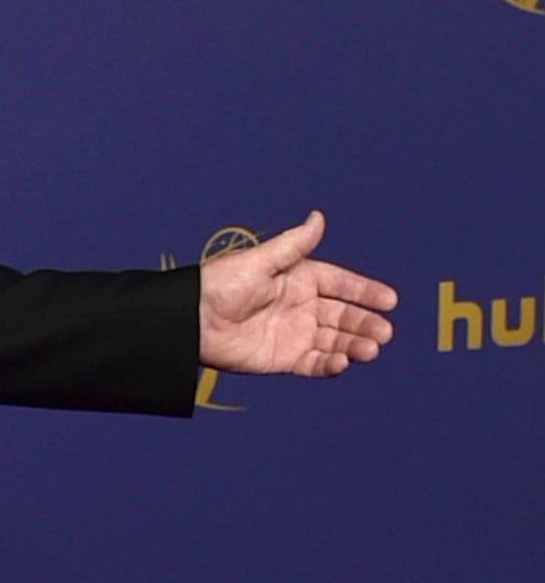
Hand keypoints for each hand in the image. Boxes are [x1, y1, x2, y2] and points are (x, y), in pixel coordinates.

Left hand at [197, 211, 396, 376]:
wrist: (191, 321)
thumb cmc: (219, 285)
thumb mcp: (260, 261)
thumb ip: (294, 244)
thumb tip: (317, 217)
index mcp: (298, 279)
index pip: (341, 284)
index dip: (365, 291)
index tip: (390, 300)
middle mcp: (300, 306)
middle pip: (344, 315)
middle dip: (365, 323)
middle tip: (384, 332)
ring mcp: (293, 333)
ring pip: (334, 340)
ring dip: (354, 345)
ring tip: (370, 349)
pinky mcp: (283, 357)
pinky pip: (314, 363)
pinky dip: (330, 364)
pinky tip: (342, 362)